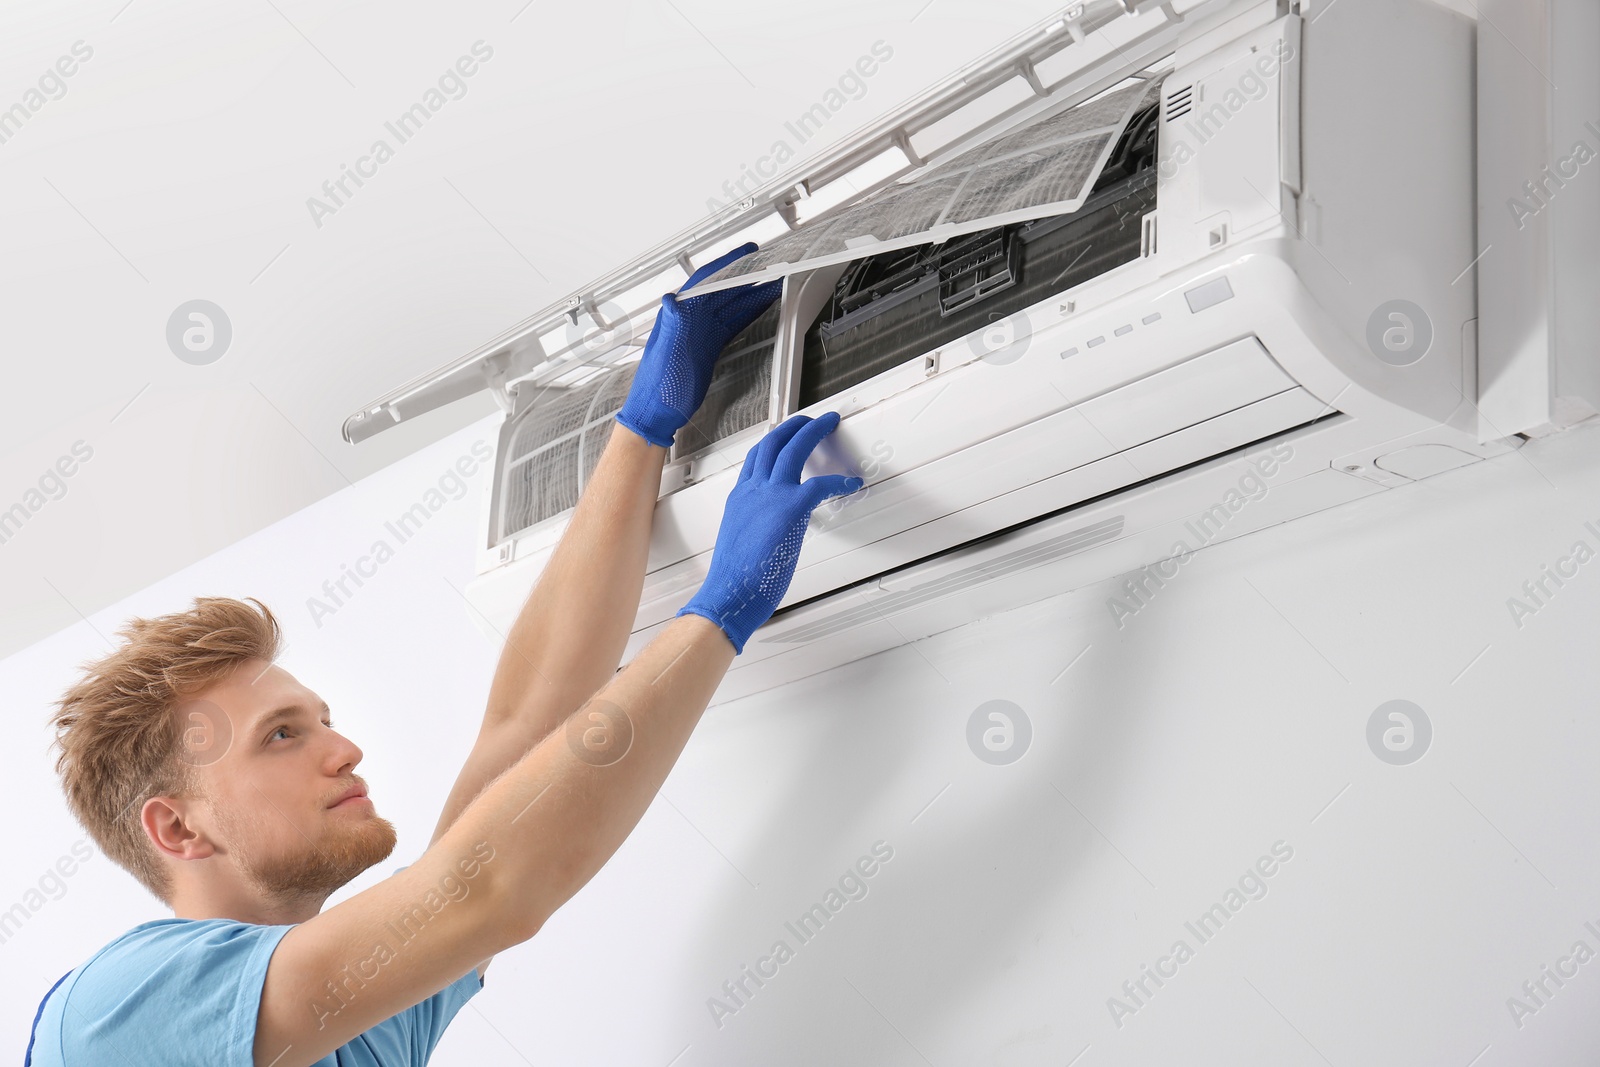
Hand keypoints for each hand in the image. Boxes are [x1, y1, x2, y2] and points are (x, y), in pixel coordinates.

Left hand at [614, 243, 782, 448]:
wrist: (655, 413)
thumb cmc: (656, 387)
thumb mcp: (665, 355)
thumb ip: (670, 326)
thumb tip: (670, 298)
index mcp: (679, 315)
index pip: (706, 280)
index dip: (728, 264)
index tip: (748, 252)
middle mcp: (690, 319)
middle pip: (724, 290)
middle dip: (748, 276)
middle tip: (772, 266)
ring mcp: (700, 333)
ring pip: (731, 305)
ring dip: (753, 294)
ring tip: (775, 284)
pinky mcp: (708, 347)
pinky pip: (732, 323)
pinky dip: (748, 314)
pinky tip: (761, 308)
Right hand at [677, 412, 862, 653]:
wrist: (731, 593)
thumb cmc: (735, 578)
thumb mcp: (739, 542)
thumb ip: (753, 527)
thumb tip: (765, 532)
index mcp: (740, 498)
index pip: (755, 458)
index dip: (772, 441)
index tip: (784, 433)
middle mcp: (752, 490)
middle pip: (773, 442)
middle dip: (794, 425)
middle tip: (811, 420)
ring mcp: (770, 496)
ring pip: (793, 448)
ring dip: (814, 431)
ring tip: (829, 424)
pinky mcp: (790, 508)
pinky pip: (820, 484)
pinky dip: (838, 481)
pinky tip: (850, 483)